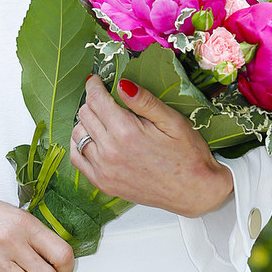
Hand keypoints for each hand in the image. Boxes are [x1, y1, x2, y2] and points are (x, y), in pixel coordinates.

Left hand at [70, 75, 233, 218]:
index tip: (96, 80)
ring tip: (100, 117)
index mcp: (126, 132)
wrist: (194, 191)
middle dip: (92, 101)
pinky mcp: (104, 184)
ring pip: (78, 134)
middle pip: (85, 114)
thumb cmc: (188, 156)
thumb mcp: (173, 121)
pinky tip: (90, 137)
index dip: (94, 85)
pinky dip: (79, 144)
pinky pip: (77, 159)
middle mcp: (110, 152)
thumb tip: (121, 84)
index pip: (97, 100)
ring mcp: (105, 170)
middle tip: (104, 98)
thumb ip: (145, 101)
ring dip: (85, 122)